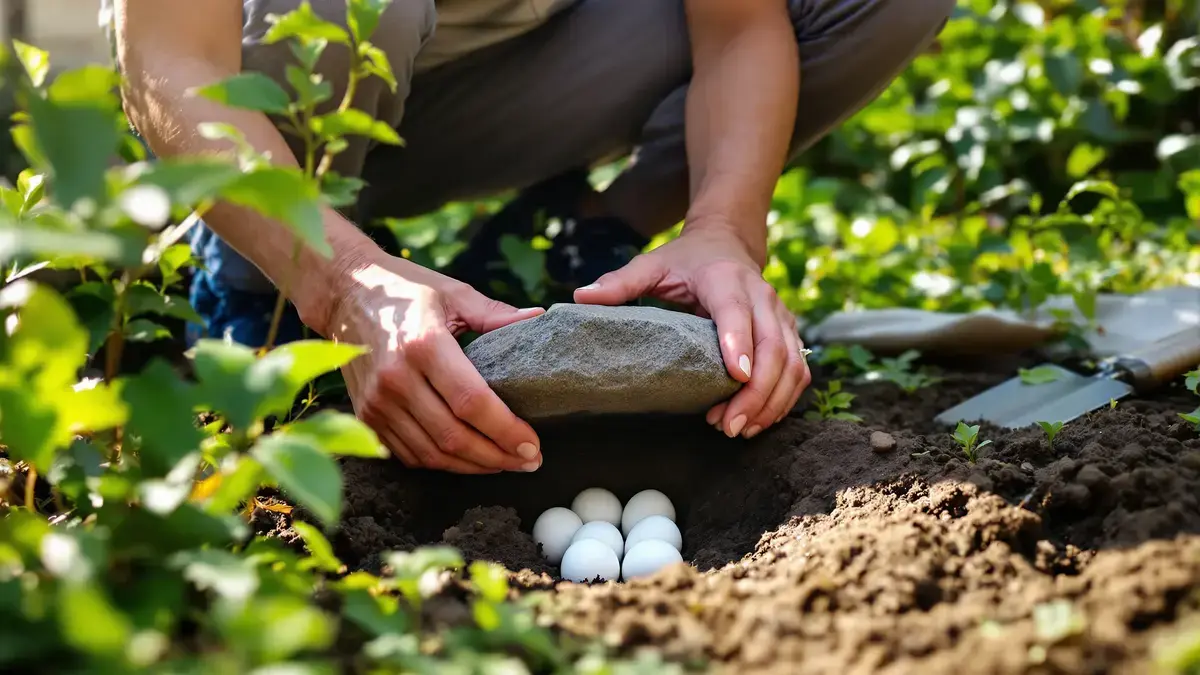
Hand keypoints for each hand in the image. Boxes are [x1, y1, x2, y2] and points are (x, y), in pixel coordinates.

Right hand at [323, 253, 545, 472]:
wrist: (344, 292)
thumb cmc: (406, 289)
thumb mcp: (453, 293)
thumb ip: (496, 313)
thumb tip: (539, 319)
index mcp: (424, 344)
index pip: (472, 402)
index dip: (506, 430)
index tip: (533, 445)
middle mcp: (396, 378)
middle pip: (454, 436)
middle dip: (498, 457)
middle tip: (529, 462)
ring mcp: (377, 401)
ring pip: (432, 453)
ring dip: (473, 466)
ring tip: (505, 464)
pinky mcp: (366, 414)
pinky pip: (408, 453)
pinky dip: (441, 463)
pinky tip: (468, 459)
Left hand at [573, 227, 809, 438]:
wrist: (728, 241)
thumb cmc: (687, 259)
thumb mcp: (652, 263)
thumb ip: (620, 281)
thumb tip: (581, 296)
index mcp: (727, 279)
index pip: (738, 313)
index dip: (739, 343)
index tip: (735, 377)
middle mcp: (762, 297)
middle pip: (774, 349)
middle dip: (756, 392)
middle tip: (729, 425)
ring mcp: (781, 316)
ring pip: (792, 364)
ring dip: (770, 402)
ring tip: (739, 429)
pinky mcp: (789, 333)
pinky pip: (798, 371)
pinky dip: (783, 400)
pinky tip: (757, 421)